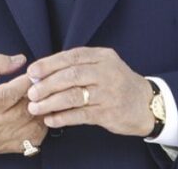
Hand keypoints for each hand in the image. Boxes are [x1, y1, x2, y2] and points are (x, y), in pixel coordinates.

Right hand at [0, 53, 47, 153]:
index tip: (35, 72)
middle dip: (38, 94)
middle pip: (27, 109)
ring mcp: (3, 137)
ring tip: (40, 98)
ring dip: (41, 110)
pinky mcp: (8, 145)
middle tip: (41, 83)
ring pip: (34, 124)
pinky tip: (35, 114)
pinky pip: (34, 138)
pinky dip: (40, 125)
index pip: (13, 92)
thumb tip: (19, 60)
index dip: (27, 79)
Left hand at [26, 47, 153, 136]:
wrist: (146, 104)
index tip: (32, 72)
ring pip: (74, 96)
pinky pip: (80, 115)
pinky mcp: (109, 113)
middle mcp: (107, 72)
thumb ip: (78, 66)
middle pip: (71, 75)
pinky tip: (50, 119)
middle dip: (47, 84)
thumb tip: (43, 73)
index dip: (49, 64)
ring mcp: (109, 93)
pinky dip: (63, 117)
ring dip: (51, 102)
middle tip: (31, 92)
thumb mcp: (104, 66)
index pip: (72, 57)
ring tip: (35, 107)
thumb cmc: (117, 83)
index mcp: (103, 57)